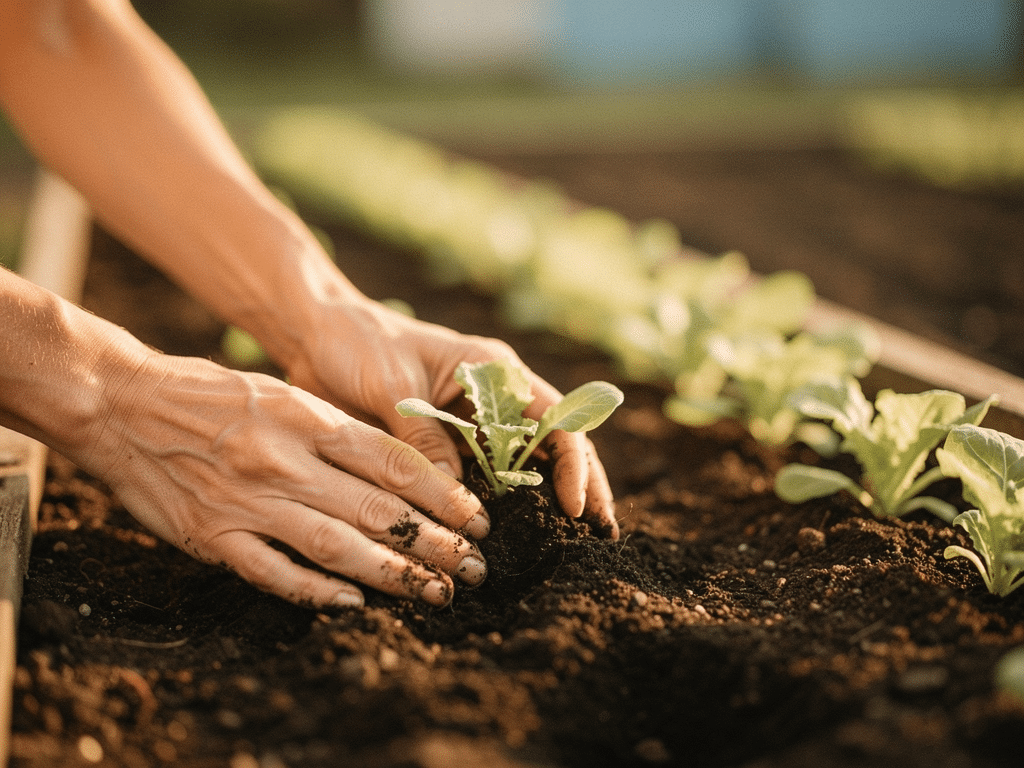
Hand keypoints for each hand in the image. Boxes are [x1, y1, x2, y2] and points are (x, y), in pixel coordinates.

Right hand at [76, 351, 491, 608]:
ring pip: (335, 546)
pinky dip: (315, 591)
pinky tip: (352, 602)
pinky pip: (273, 572)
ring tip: (433, 591)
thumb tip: (399, 469)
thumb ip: (336, 429)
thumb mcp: (282, 391)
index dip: (442, 494)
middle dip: (434, 542)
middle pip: (376, 510)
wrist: (121, 403)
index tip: (476, 518)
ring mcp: (247, 501)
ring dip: (391, 574)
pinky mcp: (211, 535)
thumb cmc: (209, 392)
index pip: (392, 462)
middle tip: (473, 566)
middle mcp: (284, 461)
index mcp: (306, 418)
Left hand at [283, 298, 618, 537]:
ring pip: (526, 467)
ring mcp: (475, 422)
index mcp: (494, 370)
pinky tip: (511, 538)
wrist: (319, 337)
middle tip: (601, 536)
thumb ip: (425, 439)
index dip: (574, 463)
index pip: (555, 418)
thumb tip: (457, 499)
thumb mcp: (392, 387)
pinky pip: (484, 480)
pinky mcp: (449, 444)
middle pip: (555, 445)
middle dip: (583, 486)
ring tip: (572, 547)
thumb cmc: (358, 344)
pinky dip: (501, 506)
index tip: (574, 507)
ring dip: (548, 501)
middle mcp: (495, 397)